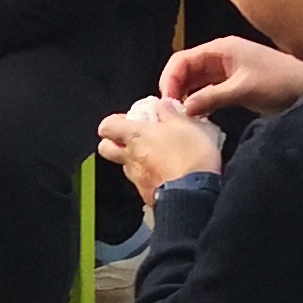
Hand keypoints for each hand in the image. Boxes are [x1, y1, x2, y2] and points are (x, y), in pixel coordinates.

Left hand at [95, 99, 224, 200]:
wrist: (196, 195)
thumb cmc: (191, 157)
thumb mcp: (188, 124)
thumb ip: (171, 113)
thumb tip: (163, 105)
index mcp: (136, 135)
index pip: (107, 126)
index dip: (113, 122)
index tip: (127, 119)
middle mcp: (131, 158)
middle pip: (106, 149)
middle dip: (115, 142)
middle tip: (134, 137)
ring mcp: (137, 179)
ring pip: (125, 166)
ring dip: (136, 160)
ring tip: (157, 156)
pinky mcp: (147, 196)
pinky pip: (142, 184)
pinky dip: (150, 178)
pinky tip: (167, 175)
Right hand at [160, 34, 302, 118]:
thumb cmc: (279, 83)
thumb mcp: (243, 90)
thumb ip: (211, 97)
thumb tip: (184, 109)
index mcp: (221, 49)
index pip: (182, 59)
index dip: (170, 78)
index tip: (166, 101)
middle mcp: (220, 56)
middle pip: (186, 69)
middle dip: (175, 89)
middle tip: (170, 112)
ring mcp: (226, 70)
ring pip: (195, 81)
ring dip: (186, 96)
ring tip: (180, 116)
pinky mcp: (232, 84)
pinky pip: (207, 90)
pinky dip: (199, 101)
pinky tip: (196, 115)